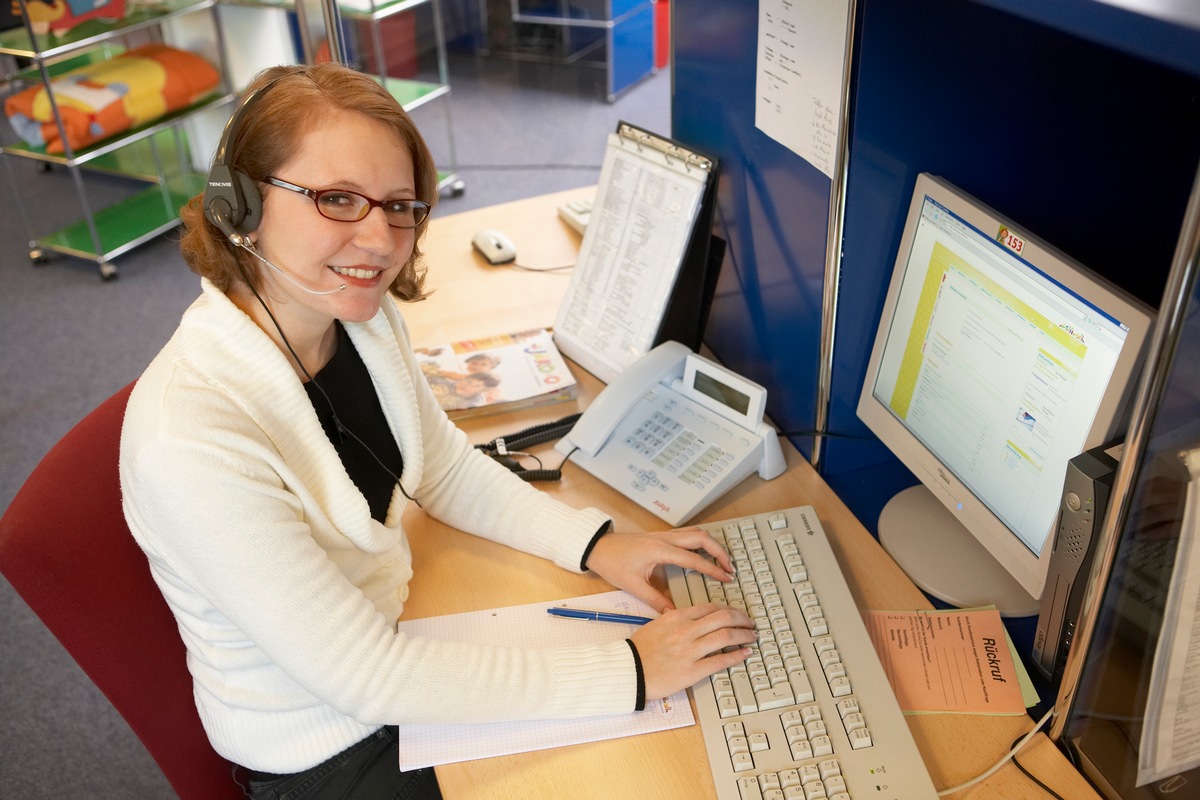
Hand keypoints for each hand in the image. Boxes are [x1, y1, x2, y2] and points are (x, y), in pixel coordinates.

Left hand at [584, 526, 735, 612]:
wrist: (597, 547)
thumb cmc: (612, 563)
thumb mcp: (634, 586)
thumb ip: (656, 601)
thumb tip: (674, 615)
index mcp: (660, 550)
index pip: (694, 559)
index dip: (713, 569)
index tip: (726, 578)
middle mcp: (665, 538)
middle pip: (702, 538)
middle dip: (720, 551)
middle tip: (730, 567)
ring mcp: (663, 534)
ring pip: (696, 532)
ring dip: (712, 543)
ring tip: (723, 559)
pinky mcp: (661, 535)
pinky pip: (687, 533)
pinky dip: (701, 541)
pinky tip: (705, 552)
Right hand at [630, 603, 756, 699]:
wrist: (628, 670)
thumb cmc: (638, 650)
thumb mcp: (655, 625)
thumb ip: (674, 620)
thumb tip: (687, 617)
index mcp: (677, 617)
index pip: (710, 608)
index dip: (728, 609)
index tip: (736, 613)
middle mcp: (686, 630)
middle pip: (723, 618)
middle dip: (742, 619)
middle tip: (750, 623)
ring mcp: (690, 650)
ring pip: (726, 636)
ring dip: (744, 635)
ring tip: (752, 636)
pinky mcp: (693, 670)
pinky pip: (720, 660)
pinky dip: (737, 655)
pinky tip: (745, 653)